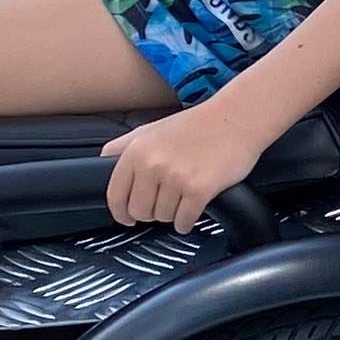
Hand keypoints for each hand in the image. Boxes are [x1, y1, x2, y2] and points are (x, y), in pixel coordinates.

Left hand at [99, 101, 268, 228]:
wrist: (237, 118)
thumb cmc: (197, 124)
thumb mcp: (152, 129)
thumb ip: (124, 147)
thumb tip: (101, 165)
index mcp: (137, 150)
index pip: (115, 195)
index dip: (121, 211)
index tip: (127, 217)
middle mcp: (153, 164)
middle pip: (138, 211)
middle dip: (150, 213)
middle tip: (163, 204)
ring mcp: (176, 177)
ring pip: (162, 218)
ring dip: (172, 214)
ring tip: (183, 198)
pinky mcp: (199, 190)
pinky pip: (184, 221)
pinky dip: (187, 221)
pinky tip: (192, 210)